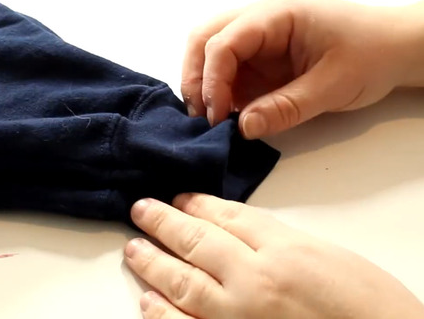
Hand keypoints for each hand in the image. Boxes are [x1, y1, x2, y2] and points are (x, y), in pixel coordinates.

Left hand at [124, 194, 423, 318]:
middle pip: (194, 241)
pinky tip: (148, 300)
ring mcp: (239, 316)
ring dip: (151, 262)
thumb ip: (278, 242)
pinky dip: (161, 312)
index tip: (177, 197)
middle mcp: (254, 279)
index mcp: (282, 248)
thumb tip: (239, 233)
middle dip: (161, 222)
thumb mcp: (327, 257)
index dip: (195, 204)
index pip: (225, 216)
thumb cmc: (371, 307)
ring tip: (133, 248)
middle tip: (139, 210)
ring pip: (180, 281)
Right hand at [181, 0, 423, 138]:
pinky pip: (226, 68)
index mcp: (275, 14)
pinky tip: (225, 114)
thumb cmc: (371, 54)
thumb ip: (286, 108)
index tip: (217, 117)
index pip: (223, 41)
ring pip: (208, 50)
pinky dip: (218, 90)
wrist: (397, 46)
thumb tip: (243, 129)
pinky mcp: (260, 55)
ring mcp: (257, 36)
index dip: (211, 80)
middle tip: (200, 116)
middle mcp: (258, 18)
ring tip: (209, 117)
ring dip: (202, 82)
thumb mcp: (332, 86)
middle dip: (194, 77)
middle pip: (203, 37)